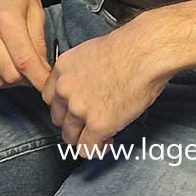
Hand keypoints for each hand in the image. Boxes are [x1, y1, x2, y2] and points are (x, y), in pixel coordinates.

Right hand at [0, 0, 52, 92]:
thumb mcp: (35, 9)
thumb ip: (39, 42)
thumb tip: (44, 71)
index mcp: (5, 19)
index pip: (24, 61)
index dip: (39, 79)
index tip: (49, 87)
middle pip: (8, 76)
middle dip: (26, 80)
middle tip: (36, 71)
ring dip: (11, 80)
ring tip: (21, 65)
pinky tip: (5, 64)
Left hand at [41, 16, 173, 152]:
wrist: (146, 51)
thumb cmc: (129, 46)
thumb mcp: (93, 51)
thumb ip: (81, 71)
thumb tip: (86, 86)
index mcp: (63, 67)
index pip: (50, 97)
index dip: (65, 105)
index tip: (76, 108)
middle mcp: (65, 89)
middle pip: (59, 119)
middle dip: (75, 122)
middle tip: (92, 120)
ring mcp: (79, 109)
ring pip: (70, 137)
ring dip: (85, 137)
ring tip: (103, 132)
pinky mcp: (97, 125)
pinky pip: (87, 149)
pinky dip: (97, 149)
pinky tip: (108, 140)